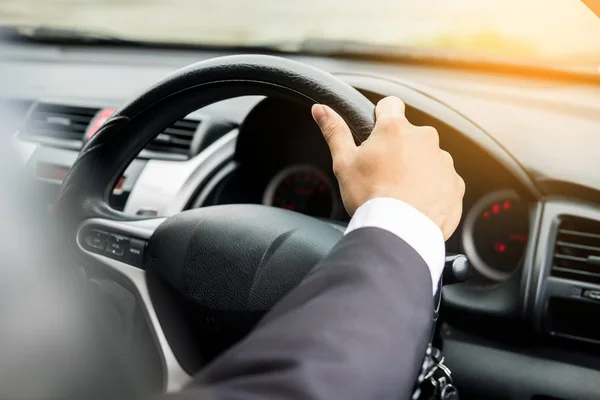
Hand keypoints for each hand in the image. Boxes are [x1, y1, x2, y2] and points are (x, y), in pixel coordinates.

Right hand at [311, 96, 464, 239]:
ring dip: (416, 169)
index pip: (390, 105)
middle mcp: (424, 138)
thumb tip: (320, 109)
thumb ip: (334, 132)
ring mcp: (443, 161)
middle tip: (383, 173)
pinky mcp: (455, 183)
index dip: (381, 116)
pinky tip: (416, 203)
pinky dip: (432, 189)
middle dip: (399, 149)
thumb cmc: (370, 196)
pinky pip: (443, 180)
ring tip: (401, 192)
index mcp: (395, 129)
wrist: (399, 231)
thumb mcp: (343, 163)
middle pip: (410, 135)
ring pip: (427, 158)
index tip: (377, 132)